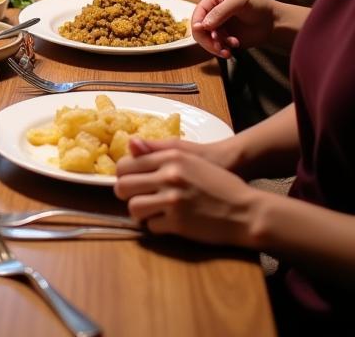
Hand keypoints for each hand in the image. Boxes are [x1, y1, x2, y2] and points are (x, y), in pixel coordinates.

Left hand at [114, 138, 258, 246]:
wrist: (245, 210)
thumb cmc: (218, 181)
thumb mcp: (189, 158)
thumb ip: (157, 150)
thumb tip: (131, 143)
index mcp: (170, 158)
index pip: (126, 164)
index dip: (123, 175)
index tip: (129, 180)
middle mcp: (168, 177)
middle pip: (123, 186)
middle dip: (125, 194)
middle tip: (135, 197)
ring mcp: (173, 201)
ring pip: (134, 208)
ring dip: (139, 212)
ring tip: (148, 211)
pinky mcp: (178, 224)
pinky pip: (152, 226)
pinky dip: (156, 226)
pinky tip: (166, 222)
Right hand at [191, 0, 279, 58]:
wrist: (275, 22)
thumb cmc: (258, 5)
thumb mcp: (239, 1)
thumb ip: (220, 11)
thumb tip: (202, 25)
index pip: (199, 11)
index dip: (197, 21)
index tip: (201, 30)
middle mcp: (214, 13)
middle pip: (199, 27)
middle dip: (206, 38)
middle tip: (217, 46)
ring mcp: (220, 26)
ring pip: (207, 39)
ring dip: (215, 46)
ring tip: (227, 51)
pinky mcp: (226, 38)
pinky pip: (217, 46)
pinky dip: (222, 50)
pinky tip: (232, 49)